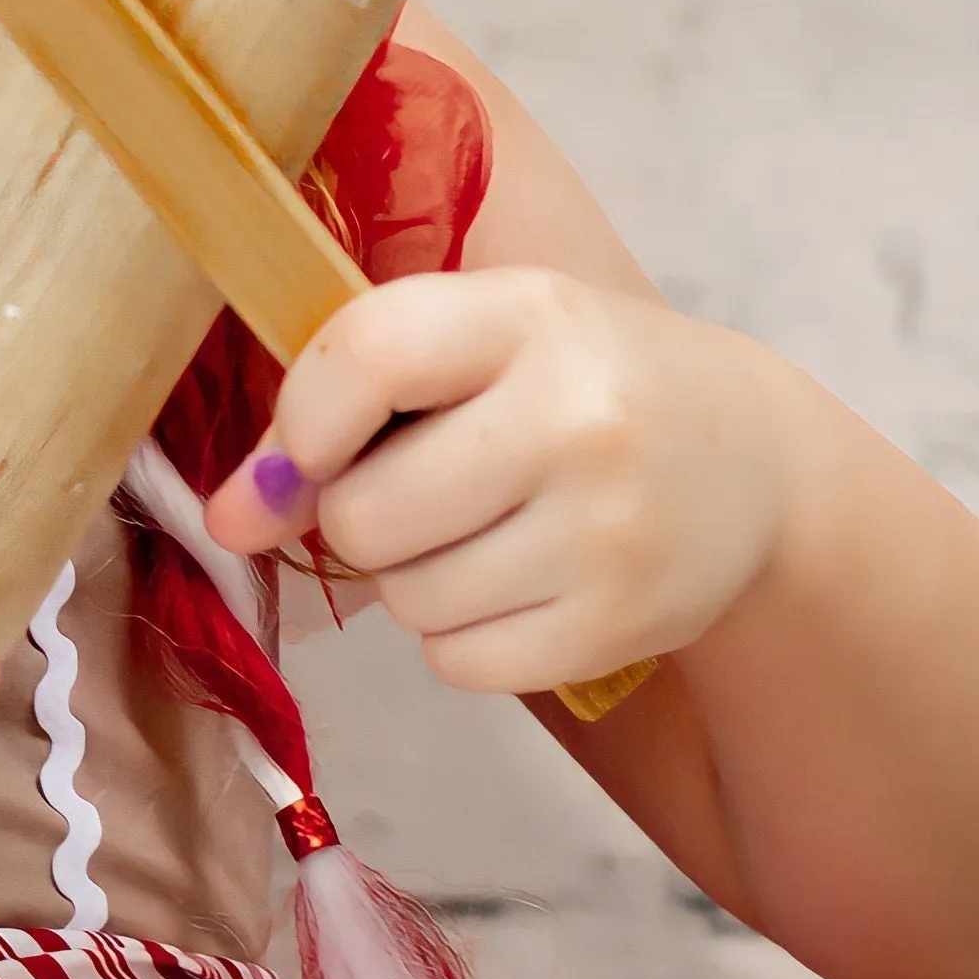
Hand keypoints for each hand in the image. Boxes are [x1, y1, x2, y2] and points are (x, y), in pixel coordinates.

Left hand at [201, 269, 804, 700]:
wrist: (751, 464)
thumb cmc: (579, 387)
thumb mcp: (485, 341)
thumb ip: (344, 399)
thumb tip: (227, 518)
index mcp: (530, 316)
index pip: (365, 358)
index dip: (303, 421)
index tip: (306, 451)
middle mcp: (577, 419)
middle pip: (366, 512)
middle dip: (366, 514)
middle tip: (429, 489)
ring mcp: (605, 533)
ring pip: (406, 597)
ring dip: (418, 576)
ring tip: (490, 530)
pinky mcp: (616, 627)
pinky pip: (457, 661)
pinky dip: (464, 635)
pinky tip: (521, 582)